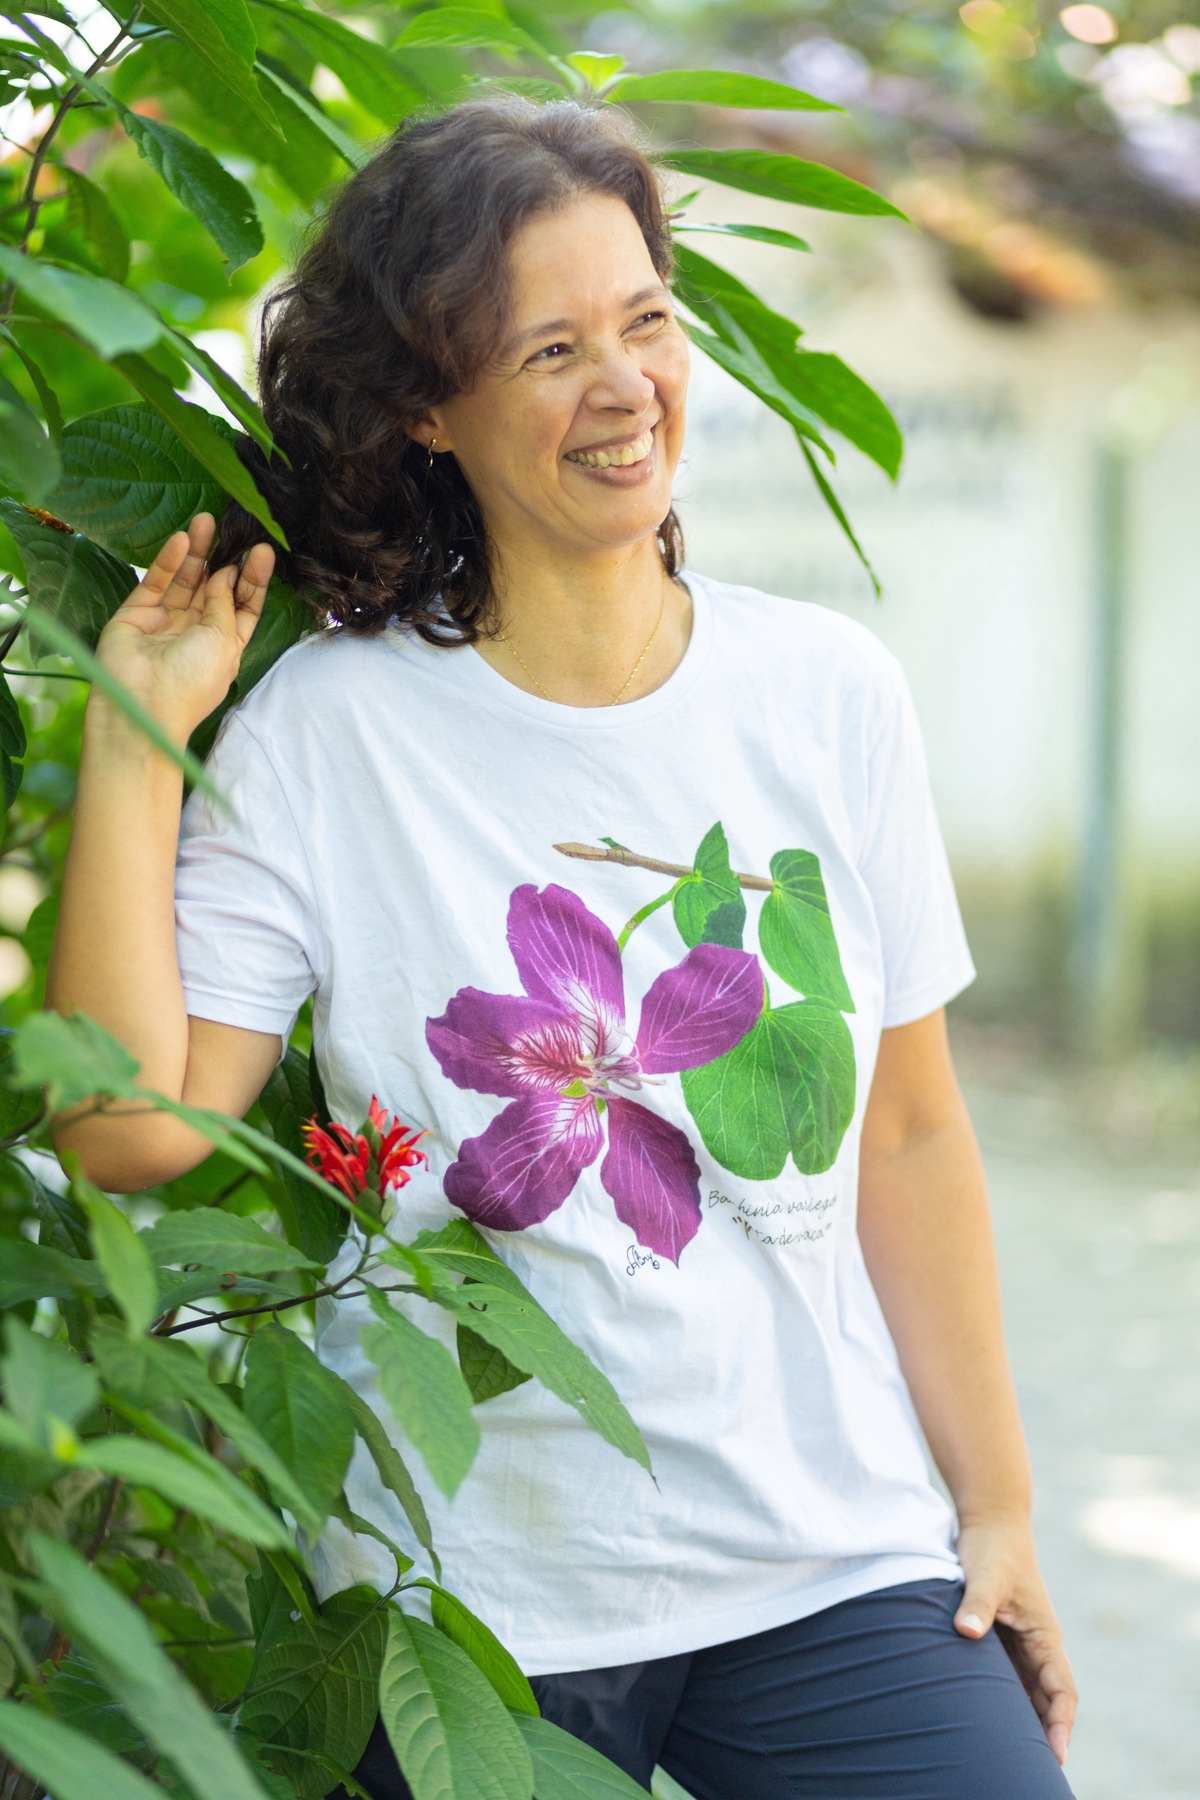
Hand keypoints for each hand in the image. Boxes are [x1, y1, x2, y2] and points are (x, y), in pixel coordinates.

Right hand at [91, 513, 274, 745]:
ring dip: (197, 551)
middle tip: (235, 528)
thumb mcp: (223, 640)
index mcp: (224, 646)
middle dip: (225, 558)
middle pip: (214, 588)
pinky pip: (157, 582)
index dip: (253, 580)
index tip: (262, 551)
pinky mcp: (137, 613)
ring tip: (206, 520)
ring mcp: (166, 622)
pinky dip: (169, 561)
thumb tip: (227, 573)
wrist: (143, 705)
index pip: (244, 607)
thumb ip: (224, 603)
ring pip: (186, 579)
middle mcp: (196, 632)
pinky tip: (182, 539)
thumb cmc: (193, 681)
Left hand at [954, 1514, 1076, 1765]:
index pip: (1062, 1690)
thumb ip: (977, 1602)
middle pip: (1046, 1701)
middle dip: (1043, 1735)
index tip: (1055, 1754)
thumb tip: (967, 1631)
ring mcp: (1019, 1644)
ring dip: (1023, 1722)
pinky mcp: (1000, 1639)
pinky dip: (1003, 1702)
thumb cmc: (991, 1548)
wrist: (989, 1521)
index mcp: (1045, 1635)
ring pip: (1026, 1694)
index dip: (1060, 1724)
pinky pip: (1006, 1680)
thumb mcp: (985, 1573)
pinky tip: (985, 1724)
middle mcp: (1037, 1645)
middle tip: (1029, 1770)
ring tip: (1007, 1758)